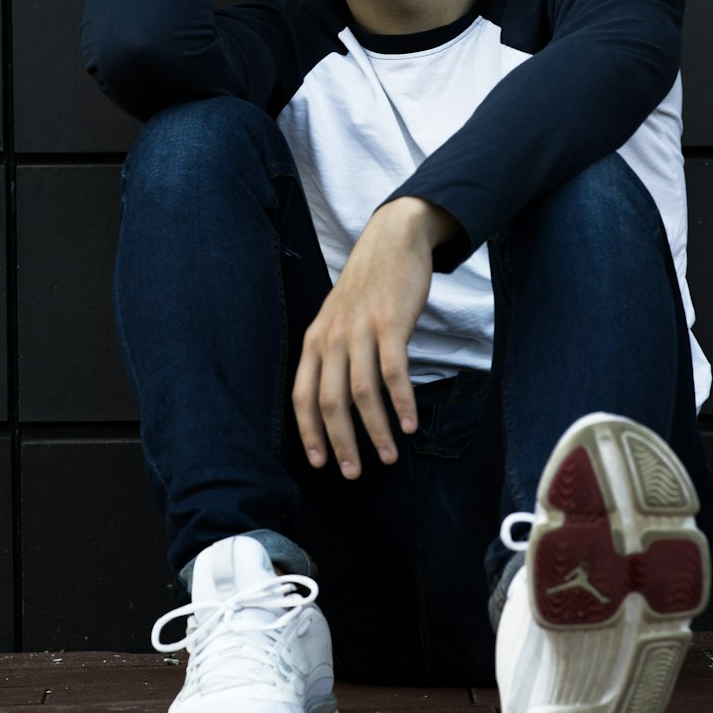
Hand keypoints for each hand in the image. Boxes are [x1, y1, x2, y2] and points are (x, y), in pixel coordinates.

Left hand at [293, 197, 461, 477]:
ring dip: (375, 431)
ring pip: (362, 393)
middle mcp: (332, 337)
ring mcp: (360, 330)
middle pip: (329, 402)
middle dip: (340, 443)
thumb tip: (338, 401)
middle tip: (353, 473)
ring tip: (389, 457)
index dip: (309, 433)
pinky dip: (401, 402)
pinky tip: (410, 424)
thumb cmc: (368, 286)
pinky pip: (394, 372)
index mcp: (315, 339)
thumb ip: (335, 354)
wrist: (393, 239)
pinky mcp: (391, 323)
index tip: (320, 463)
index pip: (302, 396)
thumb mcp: (338, 317)